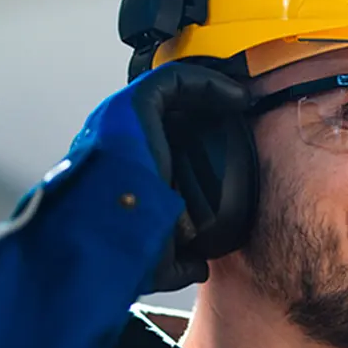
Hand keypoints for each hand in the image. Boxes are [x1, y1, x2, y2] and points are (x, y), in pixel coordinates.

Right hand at [70, 62, 249, 291]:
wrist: (102, 242)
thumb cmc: (120, 251)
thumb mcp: (156, 256)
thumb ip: (178, 259)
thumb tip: (198, 266)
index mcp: (121, 170)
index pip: (162, 141)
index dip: (198, 135)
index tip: (234, 140)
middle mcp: (118, 138)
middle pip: (170, 111)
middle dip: (207, 108)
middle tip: (244, 114)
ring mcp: (121, 119)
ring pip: (171, 90)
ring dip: (211, 90)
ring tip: (244, 99)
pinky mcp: (131, 105)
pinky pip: (175, 80)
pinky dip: (208, 84)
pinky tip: (237, 97)